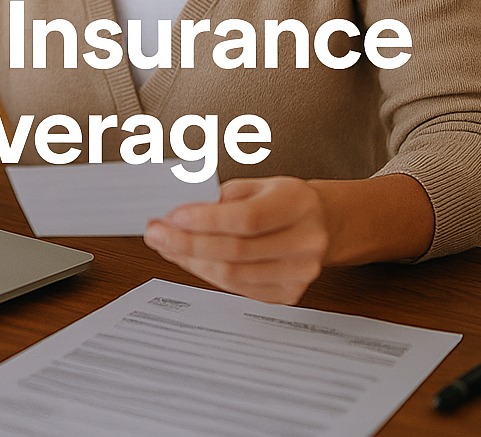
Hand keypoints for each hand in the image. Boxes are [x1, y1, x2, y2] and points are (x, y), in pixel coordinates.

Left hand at [143, 176, 328, 303]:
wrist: (325, 224)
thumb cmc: (285, 200)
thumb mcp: (259, 185)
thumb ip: (224, 198)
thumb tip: (179, 216)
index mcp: (297, 204)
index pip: (247, 218)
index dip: (206, 220)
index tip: (172, 216)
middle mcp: (305, 242)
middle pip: (236, 251)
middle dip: (187, 243)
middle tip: (155, 233)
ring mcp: (299, 273)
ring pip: (233, 275)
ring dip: (191, 261)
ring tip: (166, 246)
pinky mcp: (288, 294)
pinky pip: (238, 290)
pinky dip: (208, 275)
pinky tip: (189, 260)